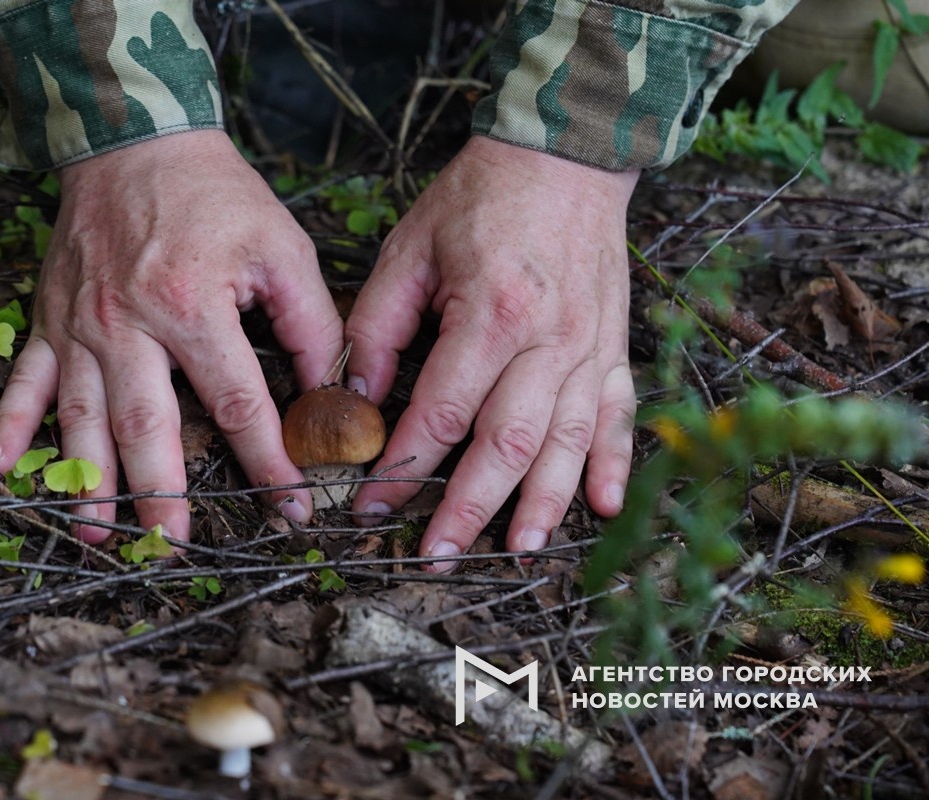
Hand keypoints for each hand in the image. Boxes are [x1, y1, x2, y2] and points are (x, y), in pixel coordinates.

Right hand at [0, 131, 342, 542]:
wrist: (135, 140)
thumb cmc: (215, 195)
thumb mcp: (282, 248)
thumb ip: (313, 325)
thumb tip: (336, 394)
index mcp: (194, 307)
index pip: (238, 406)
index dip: (269, 463)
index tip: (291, 508)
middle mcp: (128, 325)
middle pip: (146, 428)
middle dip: (160, 498)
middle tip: (173, 552)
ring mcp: (80, 325)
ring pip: (79, 418)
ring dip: (85, 483)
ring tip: (94, 540)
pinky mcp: (49, 318)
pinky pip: (24, 378)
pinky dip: (9, 423)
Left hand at [346, 136, 637, 569]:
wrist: (565, 156)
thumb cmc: (480, 199)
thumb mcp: (408, 249)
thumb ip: (377, 326)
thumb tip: (355, 399)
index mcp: (491, 314)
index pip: (441, 414)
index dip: (402, 468)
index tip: (371, 505)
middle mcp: (549, 341)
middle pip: (507, 446)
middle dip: (468, 509)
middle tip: (437, 556)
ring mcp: (590, 348)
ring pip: (566, 444)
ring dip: (542, 505)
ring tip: (516, 552)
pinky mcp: (614, 347)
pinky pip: (618, 415)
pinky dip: (612, 463)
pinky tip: (604, 507)